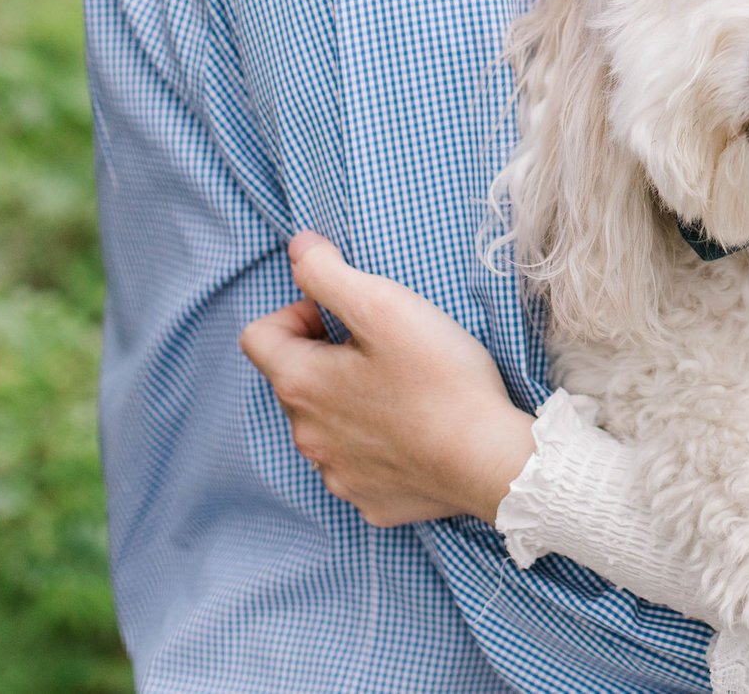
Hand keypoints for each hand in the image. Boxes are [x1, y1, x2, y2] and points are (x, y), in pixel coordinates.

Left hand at [238, 230, 538, 526]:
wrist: (489, 460)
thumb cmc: (441, 379)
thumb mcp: (385, 306)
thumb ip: (329, 273)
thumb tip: (298, 248)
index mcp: (301, 385)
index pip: (259, 336)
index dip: (298, 313)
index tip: (345, 316)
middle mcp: (306, 436)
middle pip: (293, 381)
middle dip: (328, 358)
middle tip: (384, 348)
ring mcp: (335, 474)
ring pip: (324, 425)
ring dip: (349, 402)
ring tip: (403, 389)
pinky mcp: (368, 501)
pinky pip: (356, 465)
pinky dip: (375, 446)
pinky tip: (414, 432)